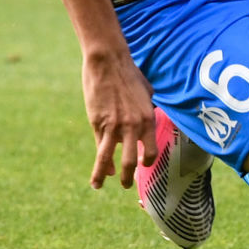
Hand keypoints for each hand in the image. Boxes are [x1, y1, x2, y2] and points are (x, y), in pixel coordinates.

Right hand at [82, 49, 155, 189]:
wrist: (108, 61)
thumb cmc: (129, 73)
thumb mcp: (146, 92)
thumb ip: (149, 109)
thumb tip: (149, 118)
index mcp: (148, 119)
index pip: (151, 151)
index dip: (147, 161)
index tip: (143, 165)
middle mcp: (133, 127)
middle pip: (133, 161)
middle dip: (130, 177)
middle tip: (127, 185)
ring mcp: (114, 127)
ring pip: (111, 160)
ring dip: (107, 176)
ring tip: (102, 186)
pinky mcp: (97, 123)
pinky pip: (99, 148)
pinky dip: (99, 164)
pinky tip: (97, 175)